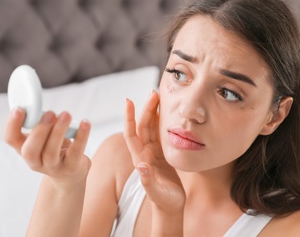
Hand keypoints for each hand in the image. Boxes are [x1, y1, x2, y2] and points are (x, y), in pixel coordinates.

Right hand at [4, 108, 91, 186]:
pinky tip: (85, 123)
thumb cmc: (54, 150)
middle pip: (30, 150)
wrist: (70, 175)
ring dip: (59, 131)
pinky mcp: (71, 167)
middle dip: (39, 131)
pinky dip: (81, 136)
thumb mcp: (43, 138)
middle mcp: (35, 161)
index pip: (11, 139)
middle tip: (50, 113)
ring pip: (51, 152)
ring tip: (66, 115)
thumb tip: (44, 108)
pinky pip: (76, 151)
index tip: (20, 109)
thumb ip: (41, 125)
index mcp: (24, 149)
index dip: (12, 125)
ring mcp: (53, 167)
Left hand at [124, 91, 185, 213]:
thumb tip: (141, 166)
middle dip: (146, 109)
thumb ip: (148, 181)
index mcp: (140, 159)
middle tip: (154, 93)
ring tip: (158, 97)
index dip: (129, 118)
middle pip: (142, 127)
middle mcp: (144, 153)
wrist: (170, 206)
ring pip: (151, 128)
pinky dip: (161, 122)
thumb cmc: (164, 201)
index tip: (129, 101)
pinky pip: (160, 134)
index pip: (131, 134)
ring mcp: (153, 153)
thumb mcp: (156, 193)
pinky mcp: (162, 154)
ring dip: (153, 112)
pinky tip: (165, 113)